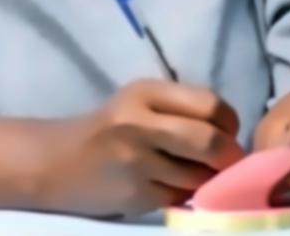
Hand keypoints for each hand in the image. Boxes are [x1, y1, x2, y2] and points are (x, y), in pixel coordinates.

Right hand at [37, 80, 244, 216]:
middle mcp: (139, 124)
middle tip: (226, 162)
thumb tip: (233, 134)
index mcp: (146, 92)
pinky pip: (179, 197)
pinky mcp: (134, 195)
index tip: (226, 132)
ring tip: (194, 173)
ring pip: (198, 176)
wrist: (56, 162)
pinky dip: (183, 194)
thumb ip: (183, 109)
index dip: (229, 123)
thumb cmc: (110, 129)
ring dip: (206, 179)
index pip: (211, 105)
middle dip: (228, 156)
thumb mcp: (141, 102)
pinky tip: (169, 186)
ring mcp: (135, 162)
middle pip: (209, 142)